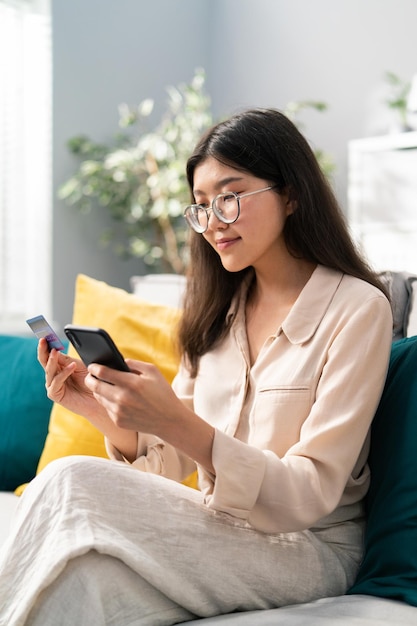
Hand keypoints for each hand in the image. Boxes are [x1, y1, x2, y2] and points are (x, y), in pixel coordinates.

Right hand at [38, 338, 99, 417]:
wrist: (99, 399)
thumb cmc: (91, 381)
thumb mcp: (79, 366)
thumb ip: (67, 359)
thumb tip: (55, 348)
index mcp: (58, 366)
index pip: (49, 353)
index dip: (46, 344)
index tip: (45, 334)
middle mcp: (52, 375)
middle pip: (44, 360)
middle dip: (43, 349)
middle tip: (43, 340)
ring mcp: (52, 385)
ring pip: (49, 370)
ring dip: (52, 360)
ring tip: (55, 351)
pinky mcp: (54, 394)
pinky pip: (57, 381)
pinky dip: (64, 373)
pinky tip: (72, 366)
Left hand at [85, 359, 214, 471]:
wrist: (169, 420)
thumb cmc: (162, 392)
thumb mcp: (152, 371)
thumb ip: (133, 363)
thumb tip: (116, 361)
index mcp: (131, 383)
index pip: (102, 372)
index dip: (94, 367)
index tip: (92, 365)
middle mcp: (122, 398)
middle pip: (95, 386)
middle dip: (90, 379)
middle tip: (90, 375)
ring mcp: (119, 411)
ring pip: (98, 397)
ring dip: (98, 390)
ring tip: (102, 385)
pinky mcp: (118, 421)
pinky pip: (106, 407)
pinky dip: (108, 401)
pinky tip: (115, 398)